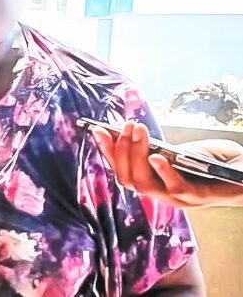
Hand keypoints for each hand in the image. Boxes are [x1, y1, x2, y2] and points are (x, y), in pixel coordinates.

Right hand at [92, 121, 242, 207]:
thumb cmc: (208, 161)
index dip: (107, 152)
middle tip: (127, 126)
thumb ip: (152, 146)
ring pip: (145, 185)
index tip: (97, 130)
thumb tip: (125, 130)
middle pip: (127, 179)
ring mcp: (178, 199)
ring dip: (137, 157)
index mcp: (152, 182)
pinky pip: (175, 188)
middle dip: (122, 151)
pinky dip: (163, 172)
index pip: (120, 170)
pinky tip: (156, 156)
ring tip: (139, 132)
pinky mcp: (198, 198)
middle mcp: (160, 194)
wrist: (242, 173)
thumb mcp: (174, 150)